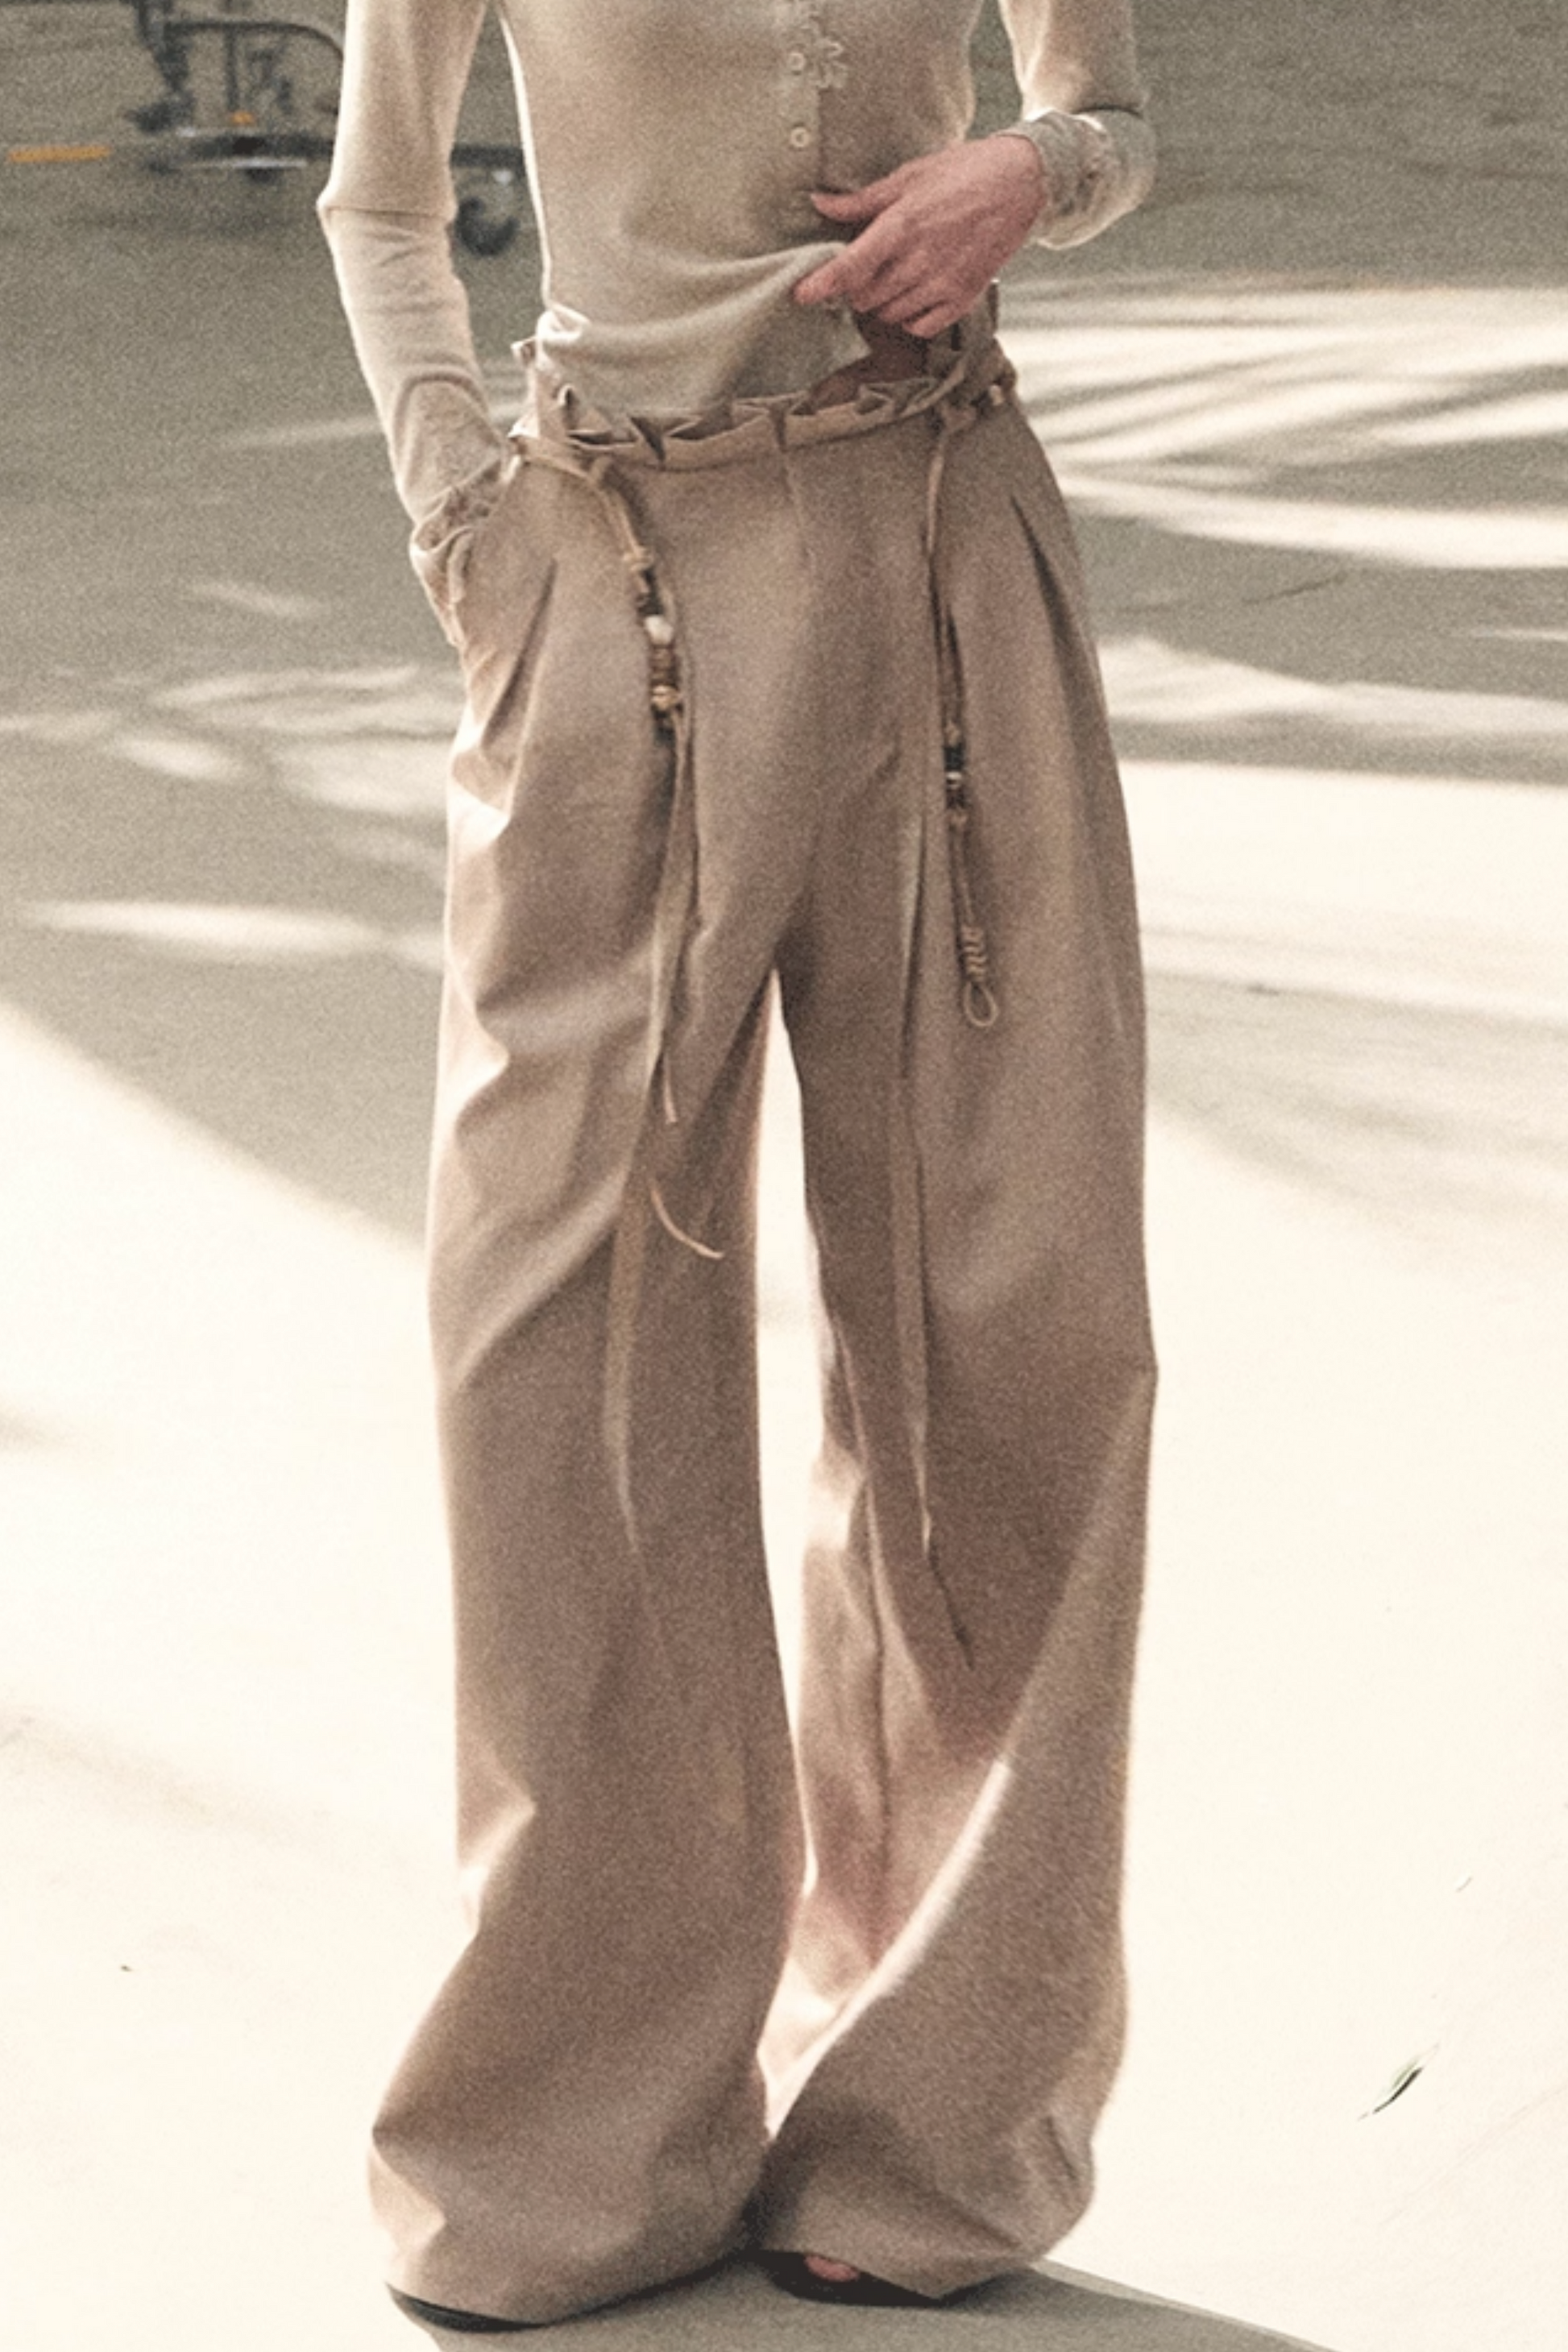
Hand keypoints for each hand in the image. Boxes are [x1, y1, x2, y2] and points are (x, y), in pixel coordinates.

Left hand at [793, 139, 1043, 337]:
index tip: (801, 295)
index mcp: (902, 226)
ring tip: (892, 276)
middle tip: (863, 269)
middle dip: (855, 288)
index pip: (851, 268)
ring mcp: (942, 284)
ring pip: (889, 314)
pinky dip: (910, 317)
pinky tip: (914, 294)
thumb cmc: (962, 173)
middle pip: (865, 297)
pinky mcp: (963, 299)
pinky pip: (921, 327)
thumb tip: (820, 204)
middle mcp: (919, 261)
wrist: (1020, 183)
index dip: (821, 285)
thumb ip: (863, 200)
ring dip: (881, 302)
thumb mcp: (910, 176)